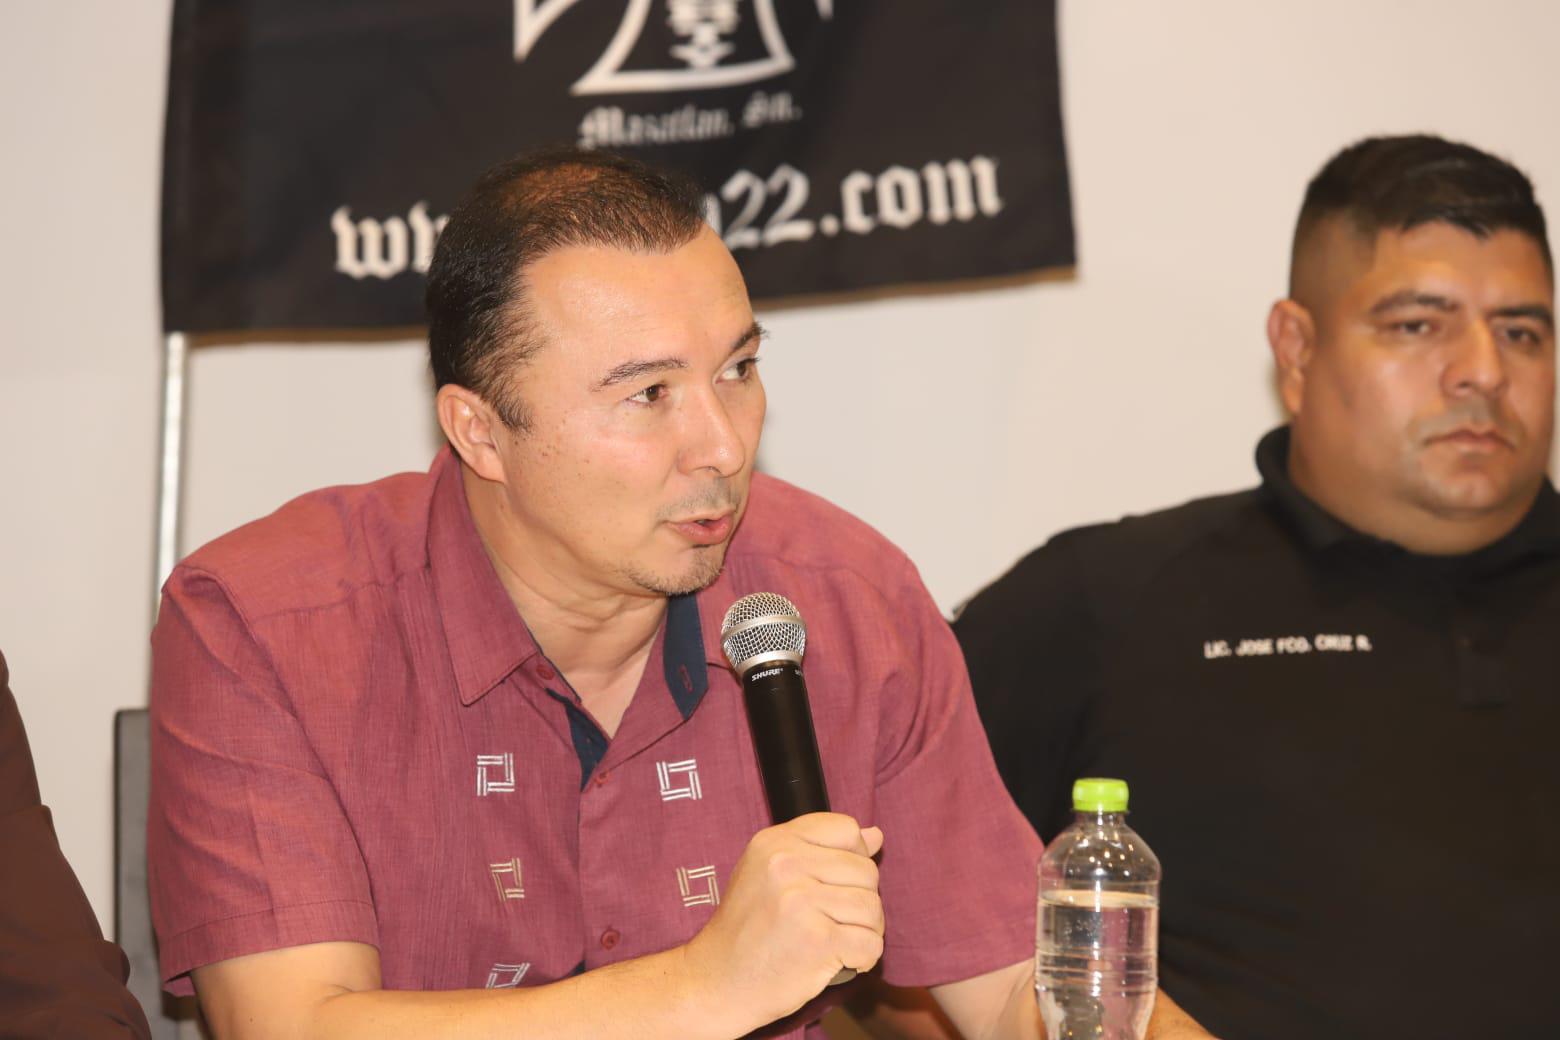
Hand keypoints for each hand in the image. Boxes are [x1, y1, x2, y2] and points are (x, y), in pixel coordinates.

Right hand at [683, 813, 884, 1033]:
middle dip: (861, 901)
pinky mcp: (817, 940)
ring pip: (873, 907)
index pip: (846, 829)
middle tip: (834, 922)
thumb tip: (875, 835)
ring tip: (838, 942)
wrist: (715, 982)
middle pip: (866, 870)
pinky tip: (841, 961)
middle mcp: (785, 864)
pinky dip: (864, 958)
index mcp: (774, 842)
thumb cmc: (747, 930)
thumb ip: (821, 850)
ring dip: (865, 931)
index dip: (852, 858)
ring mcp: (801, 901)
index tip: (833, 884)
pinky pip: (871, 943)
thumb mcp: (770, 874)